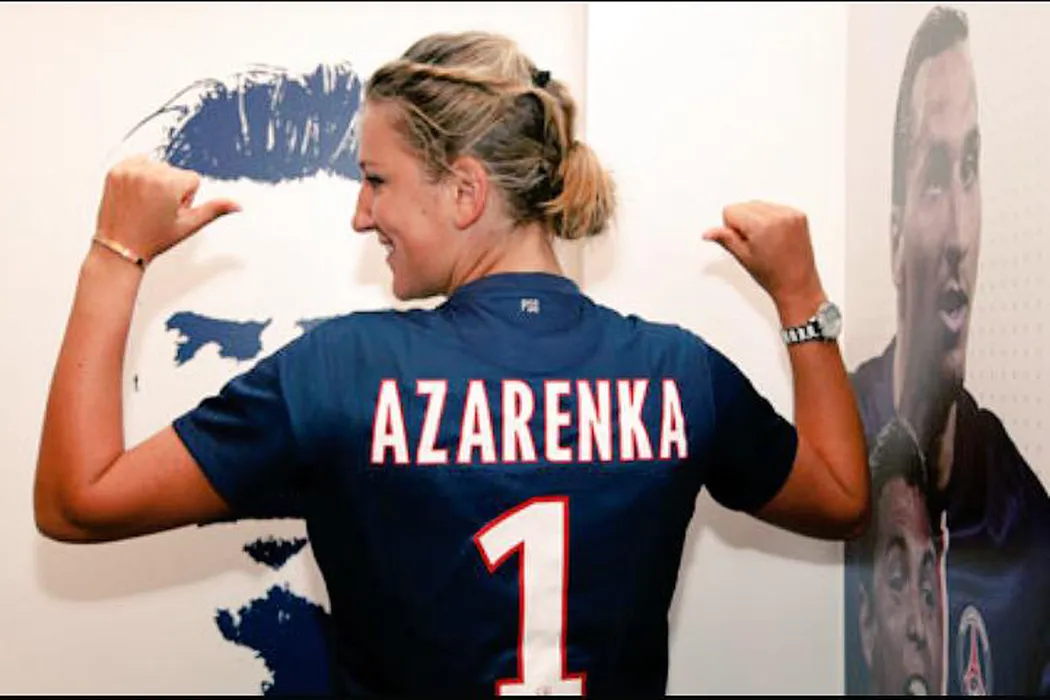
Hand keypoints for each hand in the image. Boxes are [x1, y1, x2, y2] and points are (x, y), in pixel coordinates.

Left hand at [94, 155, 240, 263]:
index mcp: (169, 185)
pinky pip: (137, 162)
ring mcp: (129, 171)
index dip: (186, 198)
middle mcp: (149, 174)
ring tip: (145, 204)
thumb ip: (214, 210)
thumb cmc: (153, 239)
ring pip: (157, 166)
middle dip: (170, 188)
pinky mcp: (115, 171)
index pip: (192, 179)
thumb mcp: (188, 226)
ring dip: (155, 181)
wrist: (120, 247)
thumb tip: (237, 205)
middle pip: (174, 171)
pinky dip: (138, 175)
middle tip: (157, 211)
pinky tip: (135, 195)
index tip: (172, 212)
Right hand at [703, 201, 823, 317]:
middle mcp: (778, 216)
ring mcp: (790, 214)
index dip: (731, 228)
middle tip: (755, 243)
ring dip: (757, 219)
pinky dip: (772, 218)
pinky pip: (775, 207)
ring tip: (766, 241)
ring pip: (759, 204)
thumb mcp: (743, 257)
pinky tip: (776, 237)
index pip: (730, 210)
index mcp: (762, 226)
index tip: (743, 242)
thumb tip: (708, 232)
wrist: (798, 284)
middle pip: (744, 204)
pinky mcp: (799, 215)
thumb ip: (725, 239)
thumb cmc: (774, 276)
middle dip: (744, 221)